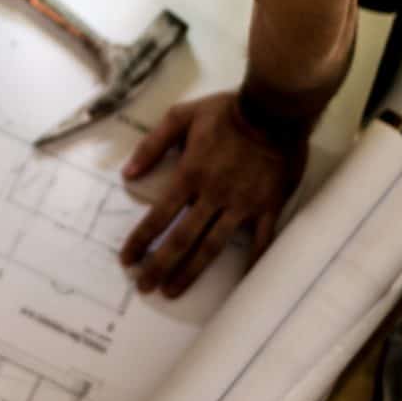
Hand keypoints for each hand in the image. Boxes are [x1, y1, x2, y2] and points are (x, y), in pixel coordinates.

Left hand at [119, 92, 307, 296]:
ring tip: (173, 291)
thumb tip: (126, 173)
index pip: (159, 215)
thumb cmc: (227, 111)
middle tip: (144, 287)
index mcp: (190, 175)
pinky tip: (241, 283)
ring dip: (191, 271)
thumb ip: (152, 144)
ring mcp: (242, 204)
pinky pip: (260, 240)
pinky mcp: (268, 206)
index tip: (127, 259)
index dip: (141, 240)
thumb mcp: (182, 116)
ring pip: (212, 246)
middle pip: (181, 239)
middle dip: (159, 265)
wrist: (275, 109)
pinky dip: (251, 262)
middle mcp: (213, 195)